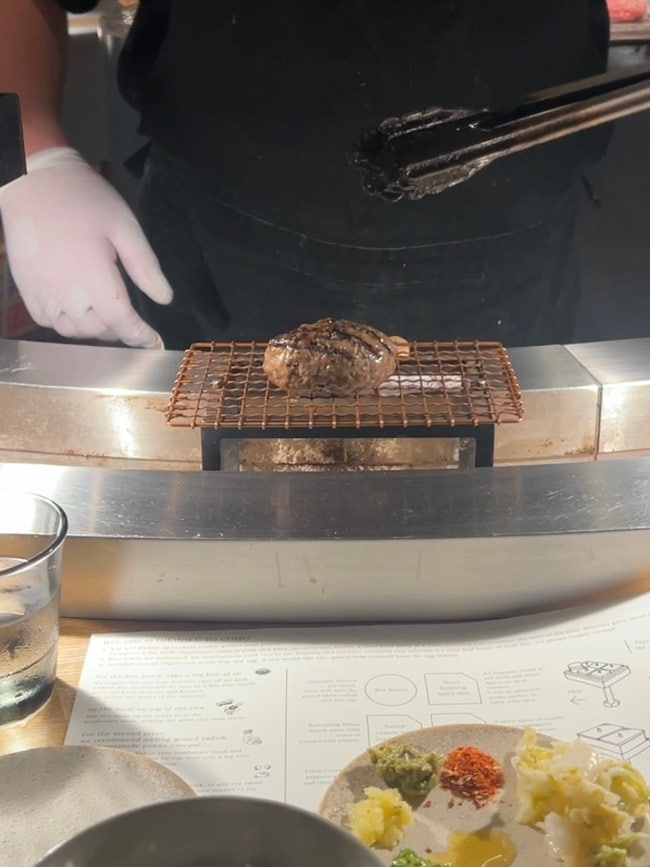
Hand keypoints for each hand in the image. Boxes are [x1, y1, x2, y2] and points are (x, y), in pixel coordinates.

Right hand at [0, 147, 172, 347]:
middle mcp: (65, 292)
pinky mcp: (26, 291)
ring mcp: (42, 293)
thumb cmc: (84, 199)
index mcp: (93, 276)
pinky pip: (49, 321)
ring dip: (93, 327)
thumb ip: (145, 266)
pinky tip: (77, 304)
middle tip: (128, 313)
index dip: (139, 335)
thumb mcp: (124, 226)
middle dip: (118, 327)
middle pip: (98, 330)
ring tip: (103, 308)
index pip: (120, 321)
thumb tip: (164, 299)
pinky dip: (67, 321)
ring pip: (73, 330)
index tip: (153, 342)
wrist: (33, 181)